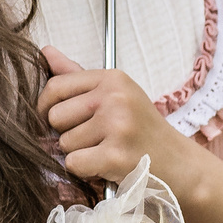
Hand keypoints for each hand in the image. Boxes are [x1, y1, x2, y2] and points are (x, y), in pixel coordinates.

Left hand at [39, 45, 184, 186]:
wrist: (178, 163)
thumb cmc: (141, 128)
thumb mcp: (116, 94)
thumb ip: (77, 75)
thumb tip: (44, 51)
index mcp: (113, 78)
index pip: (56, 86)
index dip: (46, 107)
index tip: (57, 120)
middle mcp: (115, 97)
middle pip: (55, 117)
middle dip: (66, 133)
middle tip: (93, 138)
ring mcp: (117, 126)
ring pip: (64, 143)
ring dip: (79, 153)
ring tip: (104, 150)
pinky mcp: (116, 155)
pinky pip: (74, 163)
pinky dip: (85, 171)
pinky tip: (106, 165)